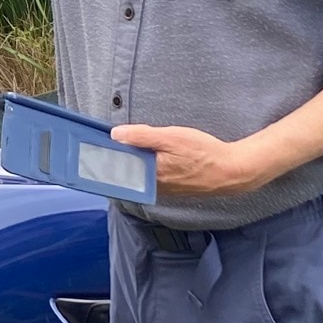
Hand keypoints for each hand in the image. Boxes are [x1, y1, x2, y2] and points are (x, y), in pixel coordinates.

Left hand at [112, 124, 263, 199]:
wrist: (230, 171)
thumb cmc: (203, 153)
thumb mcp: (172, 137)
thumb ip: (143, 136)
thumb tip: (116, 134)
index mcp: (149, 173)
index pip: (116, 168)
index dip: (104, 157)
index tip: (92, 147)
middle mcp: (152, 185)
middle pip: (124, 172)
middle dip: (114, 159)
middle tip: (106, 144)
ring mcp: (161, 188)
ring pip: (136, 174)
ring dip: (128, 163)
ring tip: (121, 148)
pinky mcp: (169, 187)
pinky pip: (148, 177)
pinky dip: (142, 167)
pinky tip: (144, 156)